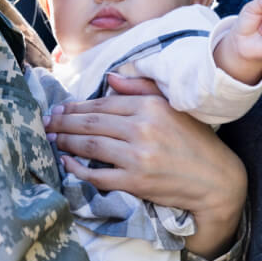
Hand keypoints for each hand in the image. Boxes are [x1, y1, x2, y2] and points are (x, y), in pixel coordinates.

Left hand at [44, 73, 245, 257]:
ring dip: (66, 142)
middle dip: (64, 122)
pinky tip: (67, 163)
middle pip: (91, 123)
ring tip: (52, 138)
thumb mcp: (171, 106)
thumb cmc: (193, 140)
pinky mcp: (136, 182)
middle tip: (46, 122)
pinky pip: (98, 175)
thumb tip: (110, 78)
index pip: (103, 103)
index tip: (60, 108)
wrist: (215, 179)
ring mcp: (138, 157)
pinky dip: (79, 170)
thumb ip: (140, 88)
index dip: (77, 106)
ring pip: (90, 146)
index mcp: (149, 106)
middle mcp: (142, 128)